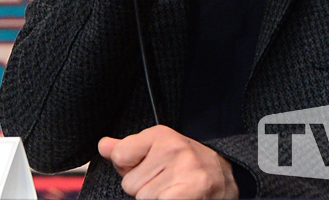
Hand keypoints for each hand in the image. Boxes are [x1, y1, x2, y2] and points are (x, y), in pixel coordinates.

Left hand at [98, 125, 238, 198]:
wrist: (225, 178)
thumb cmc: (187, 165)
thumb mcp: (158, 149)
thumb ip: (128, 149)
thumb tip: (103, 146)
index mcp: (161, 135)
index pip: (120, 155)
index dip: (130, 168)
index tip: (148, 168)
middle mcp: (172, 149)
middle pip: (130, 184)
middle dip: (144, 189)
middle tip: (166, 183)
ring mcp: (182, 171)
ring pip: (142, 199)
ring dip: (155, 199)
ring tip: (173, 192)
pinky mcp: (187, 193)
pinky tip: (177, 196)